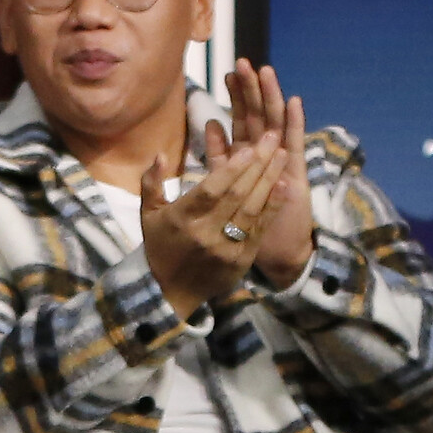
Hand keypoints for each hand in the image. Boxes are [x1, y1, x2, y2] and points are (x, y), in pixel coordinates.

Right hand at [141, 133, 285, 317]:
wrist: (171, 293)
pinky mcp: (241, 260)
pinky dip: (273, 207)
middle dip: (258, 164)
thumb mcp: (148, 215)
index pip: (212, 189)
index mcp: (183, 219)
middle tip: (272, 139)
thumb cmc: (160, 247)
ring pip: (252, 209)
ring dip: (269, 180)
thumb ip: (151, 182)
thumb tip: (160, 154)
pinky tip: (283, 186)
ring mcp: (227, 249)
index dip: (232, 168)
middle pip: (237, 195)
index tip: (250, 148)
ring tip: (282, 155)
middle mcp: (207, 234)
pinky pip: (260, 229)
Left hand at [212, 60, 312, 285]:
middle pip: (259, 116)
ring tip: (265, 72)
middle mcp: (267, 155)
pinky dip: (295, 124)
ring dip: (272, 98)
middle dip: (251, 90)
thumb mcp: (226, 186)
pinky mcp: (297, 174)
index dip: (236, 97)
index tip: (227, 74)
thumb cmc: (249, 222)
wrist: (277, 252)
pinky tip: (293, 102)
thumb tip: (211, 124)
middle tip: (243, 62)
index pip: (242, 119)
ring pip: (276, 125)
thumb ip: (219, 157)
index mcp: (249, 156)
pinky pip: (296, 145)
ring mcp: (283, 162)